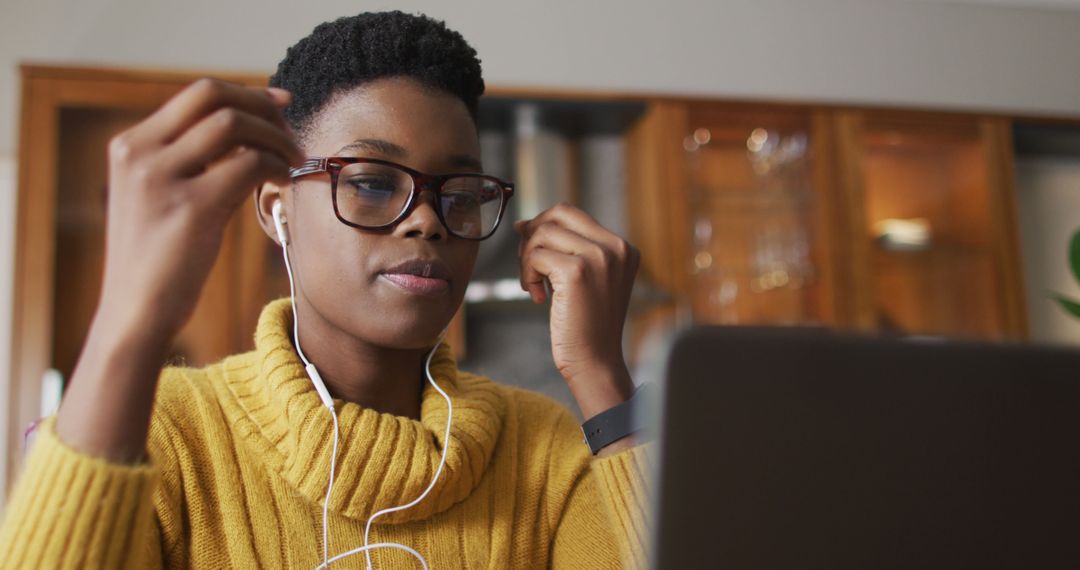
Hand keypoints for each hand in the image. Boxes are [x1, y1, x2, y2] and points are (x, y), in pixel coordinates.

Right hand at [97, 78, 302, 342]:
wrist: (134, 312)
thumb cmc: (157, 260)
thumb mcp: (160, 197)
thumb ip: (191, 162)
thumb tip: (247, 132)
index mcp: (130, 145)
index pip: (195, 95)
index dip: (245, 93)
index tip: (278, 105)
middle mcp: (139, 153)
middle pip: (213, 95)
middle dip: (262, 106)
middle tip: (290, 130)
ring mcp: (161, 178)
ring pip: (233, 124)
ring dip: (274, 137)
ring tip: (292, 160)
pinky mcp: (190, 208)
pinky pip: (247, 164)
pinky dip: (274, 165)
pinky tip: (282, 181)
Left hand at [515, 203, 639, 418]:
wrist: (596, 362)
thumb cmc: (586, 326)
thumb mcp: (588, 280)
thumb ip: (568, 251)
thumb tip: (525, 224)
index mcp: (622, 247)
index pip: (571, 213)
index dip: (543, 225)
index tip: (529, 248)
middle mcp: (615, 247)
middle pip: (557, 214)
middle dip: (533, 236)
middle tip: (528, 267)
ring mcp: (598, 257)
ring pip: (542, 234)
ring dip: (527, 260)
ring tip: (534, 287)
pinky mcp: (577, 271)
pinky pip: (535, 256)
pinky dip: (527, 275)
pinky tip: (538, 297)